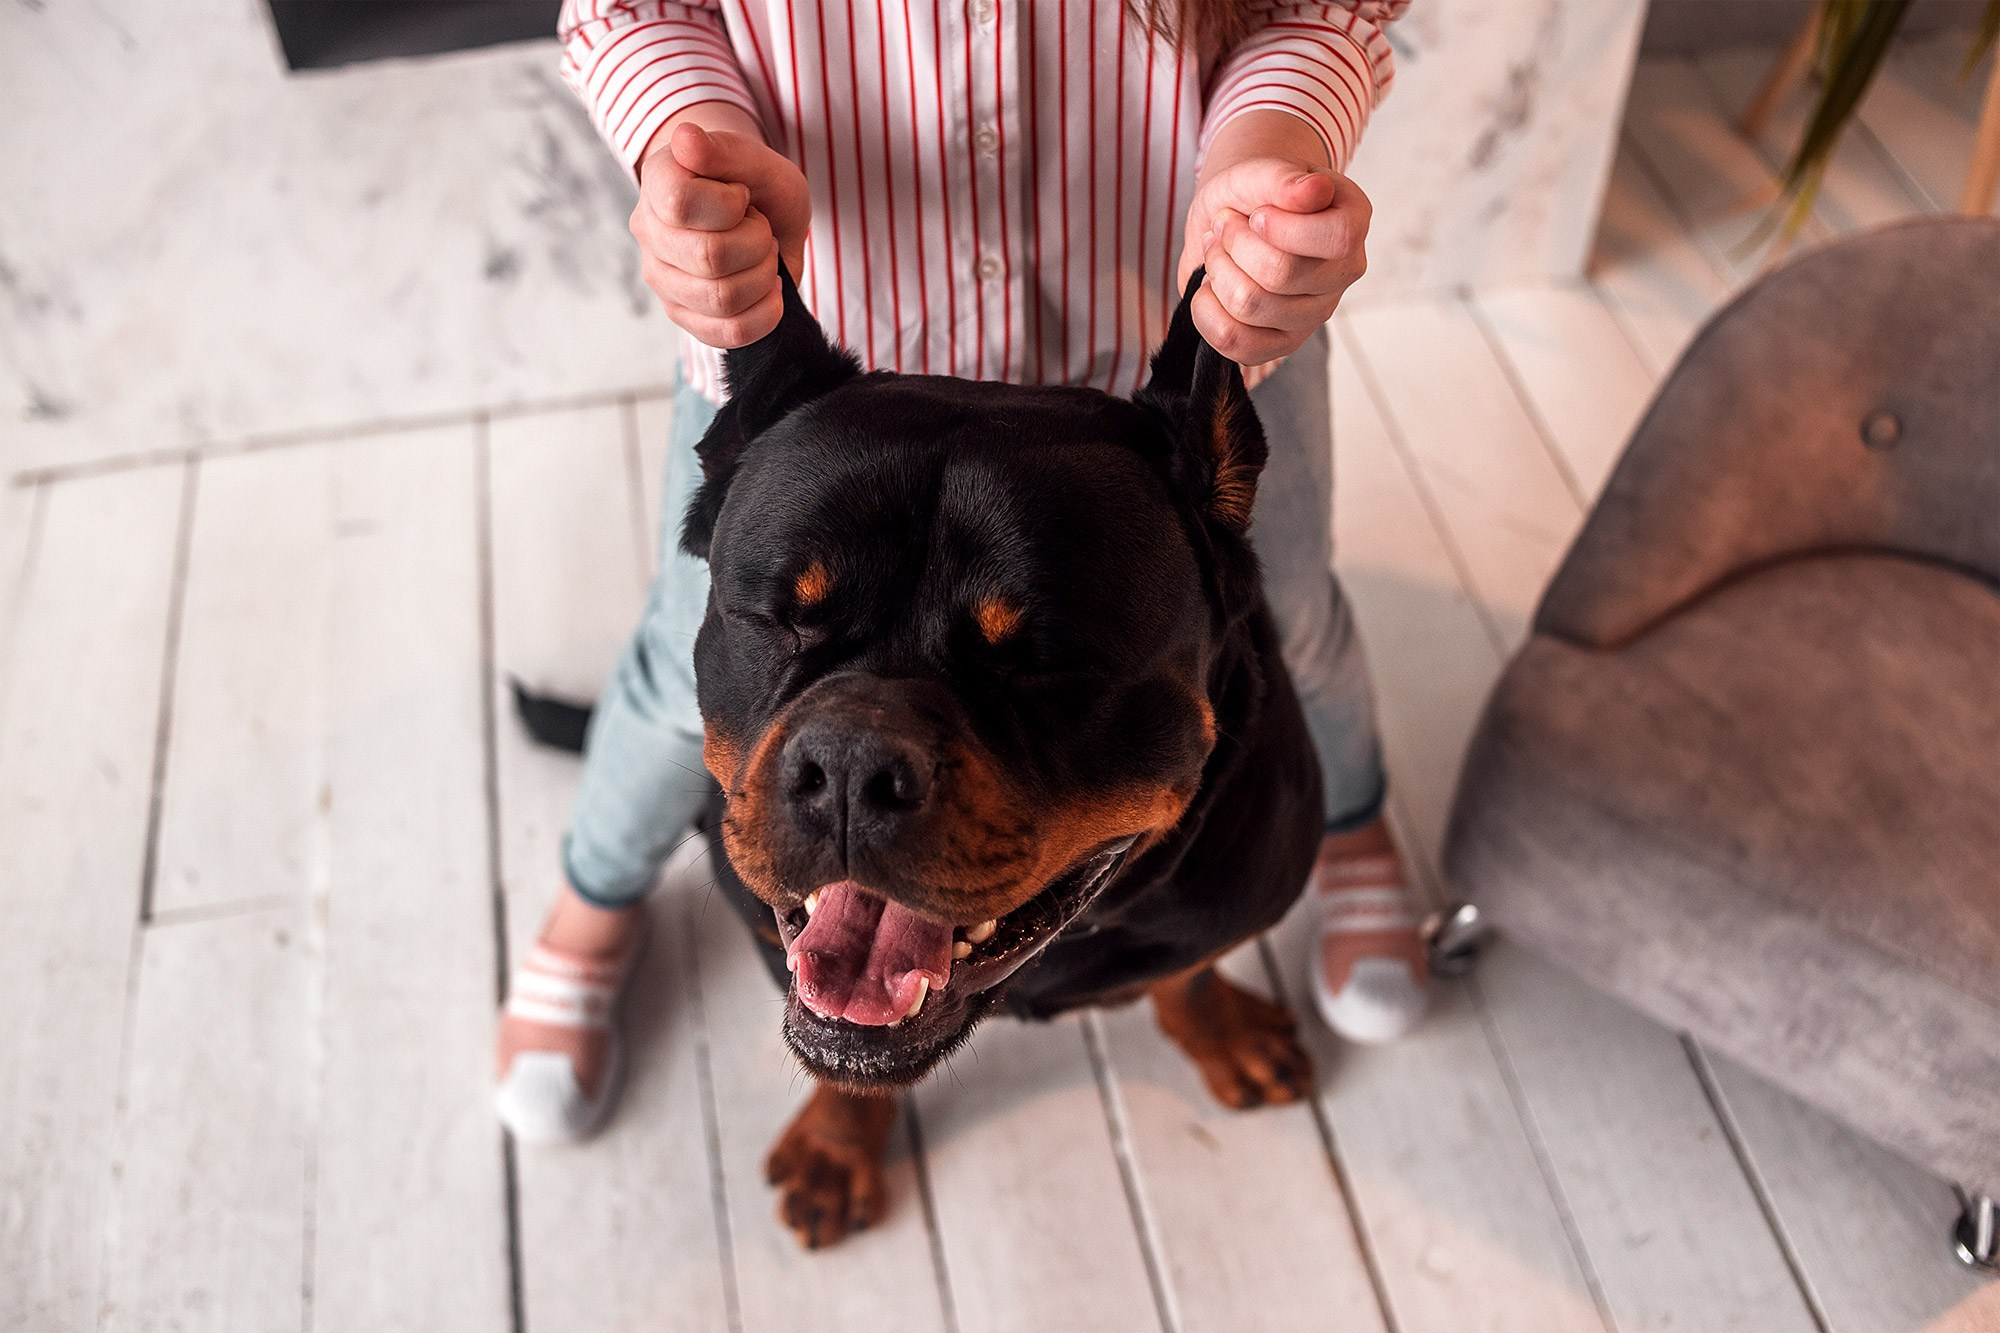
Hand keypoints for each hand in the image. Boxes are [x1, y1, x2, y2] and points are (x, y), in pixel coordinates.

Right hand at [632, 119, 811, 347]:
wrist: (764, 218)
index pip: (682, 203)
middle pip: (709, 257)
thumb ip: (725, 150)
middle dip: (757, 243)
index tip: (743, 196)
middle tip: (762, 229)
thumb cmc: (758, 186)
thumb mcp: (758, 161)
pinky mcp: (685, 317)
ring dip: (763, 276)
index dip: (731, 204)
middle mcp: (649, 233)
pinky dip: (765, 314)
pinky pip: (729, 334)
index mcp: (658, 183)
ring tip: (763, 256)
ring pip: (722, 298)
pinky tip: (769, 290)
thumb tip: (685, 137)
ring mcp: (663, 280)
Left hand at [1177, 113, 1370, 365]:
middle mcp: (1343, 274)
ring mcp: (1314, 314)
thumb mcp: (1262, 171)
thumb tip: (1314, 190)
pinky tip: (1209, 288)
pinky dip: (1206, 312)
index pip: (1335, 238)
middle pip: (1281, 274)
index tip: (1256, 213)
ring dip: (1217, 271)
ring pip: (1250, 306)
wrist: (1230, 215)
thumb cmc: (1253, 192)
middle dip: (1235, 244)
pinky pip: (1235, 344)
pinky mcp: (1281, 344)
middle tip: (1224, 226)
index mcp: (1353, 223)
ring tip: (1217, 252)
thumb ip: (1284, 179)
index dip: (1280, 227)